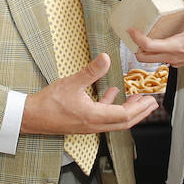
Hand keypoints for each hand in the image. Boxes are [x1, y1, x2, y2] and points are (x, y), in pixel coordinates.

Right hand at [20, 53, 157, 134]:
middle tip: (152, 104)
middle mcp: (94, 124)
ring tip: (138, 100)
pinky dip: (111, 107)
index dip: (139, 108)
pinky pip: (103, 117)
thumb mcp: (71, 83)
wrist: (31, 117)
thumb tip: (105, 58)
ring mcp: (89, 125)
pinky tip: (112, 94)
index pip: (124, 115)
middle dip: (140, 113)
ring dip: (128, 111)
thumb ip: (91, 71)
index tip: (150, 100)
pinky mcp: (83, 122)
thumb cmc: (49, 103)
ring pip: (115, 121)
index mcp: (94, 116)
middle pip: (124, 122)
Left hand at [127, 0, 183, 67]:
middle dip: (135, 47)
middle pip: (144, 57)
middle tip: (134, 34)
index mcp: (176, 45)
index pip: (148, 45)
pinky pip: (162, 59)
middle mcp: (173, 56)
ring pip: (152, 60)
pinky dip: (156, 52)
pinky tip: (160, 41)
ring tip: (144, 37)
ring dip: (145, 51)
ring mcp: (175, 61)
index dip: (136, 37)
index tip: (131, 29)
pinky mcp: (179, 62)